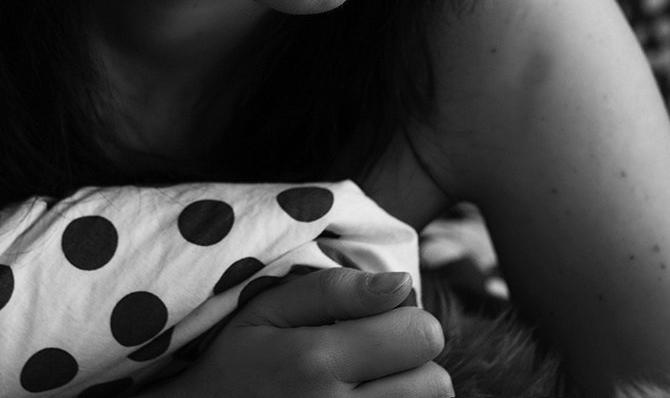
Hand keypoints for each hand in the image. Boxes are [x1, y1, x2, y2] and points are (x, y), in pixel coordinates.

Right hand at [167, 268, 451, 396]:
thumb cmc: (235, 363)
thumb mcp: (265, 311)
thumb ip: (334, 289)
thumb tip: (401, 284)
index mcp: (316, 360)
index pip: (420, 333)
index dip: (405, 320)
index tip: (376, 324)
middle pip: (435, 381)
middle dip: (411, 362)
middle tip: (372, 359)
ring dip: (409, 394)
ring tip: (367, 385)